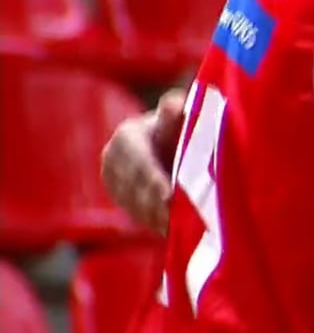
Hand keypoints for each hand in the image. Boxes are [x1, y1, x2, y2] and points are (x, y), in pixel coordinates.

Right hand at [100, 88, 185, 234]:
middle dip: (157, 204)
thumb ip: (175, 114)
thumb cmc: (181, 126)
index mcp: (127, 137)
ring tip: (179, 228)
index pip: (139, 163)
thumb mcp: (180, 118)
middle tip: (178, 220)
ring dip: (155, 218)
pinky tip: (171, 229)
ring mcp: (112, 179)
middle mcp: (112, 158)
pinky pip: (135, 214)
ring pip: (133, 204)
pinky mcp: (118, 196)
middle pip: (134, 187)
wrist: (168, 140)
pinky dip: (153, 223)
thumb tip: (173, 103)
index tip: (170, 196)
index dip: (154, 181)